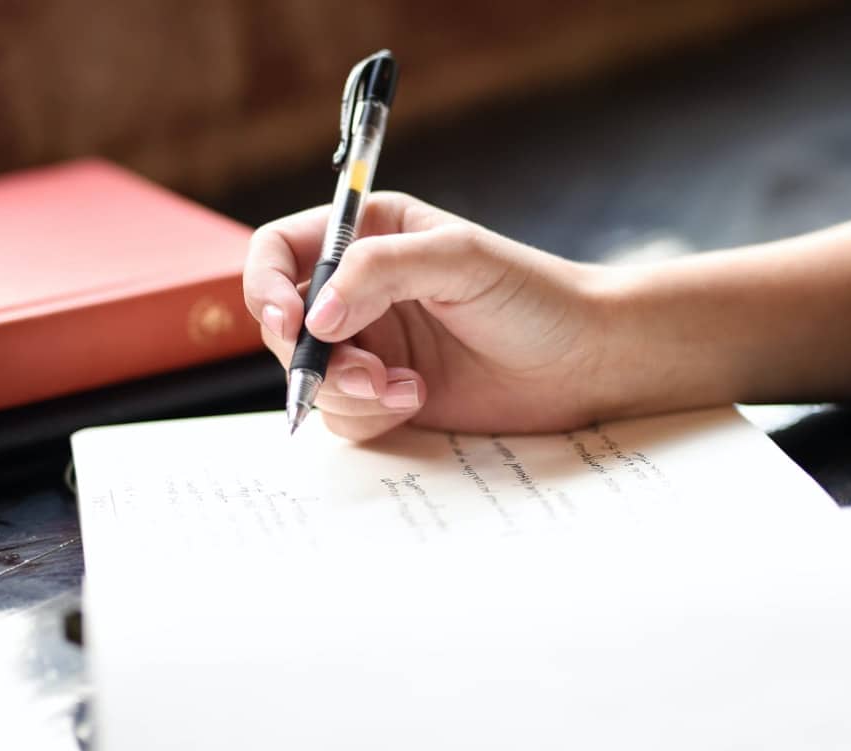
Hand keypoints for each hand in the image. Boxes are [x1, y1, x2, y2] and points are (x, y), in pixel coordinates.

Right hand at [243, 193, 619, 439]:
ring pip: (310, 377)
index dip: (266, 286)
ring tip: (405, 389)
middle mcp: (360, 290)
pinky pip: (342, 414)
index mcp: (369, 236)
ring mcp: (372, 346)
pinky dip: (370, 415)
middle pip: (285, 325)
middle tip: (366, 371)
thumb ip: (380, 271)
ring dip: (346, 391)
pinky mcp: (386, 395)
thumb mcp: (459, 260)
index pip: (280, 252)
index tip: (290, 322)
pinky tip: (417, 400)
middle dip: (313, 356)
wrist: (584, 362)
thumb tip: (314, 317)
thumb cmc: (534, 296)